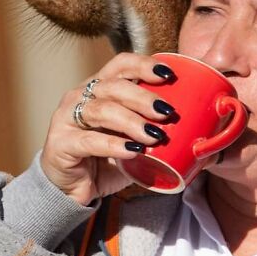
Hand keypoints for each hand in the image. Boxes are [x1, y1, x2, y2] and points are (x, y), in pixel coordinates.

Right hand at [40, 53, 179, 205]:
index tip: (169, 75)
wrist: (70, 190)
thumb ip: (151, 129)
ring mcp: (66, 118)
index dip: (143, 65)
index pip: (120, 64)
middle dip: (143, 97)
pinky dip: (114, 145)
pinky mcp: (60, 143)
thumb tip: (196, 131)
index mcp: (98, 87)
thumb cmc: (105, 160)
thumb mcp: (131, 140)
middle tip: (167, 111)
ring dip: (131, 121)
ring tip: (155, 135)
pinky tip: (133, 151)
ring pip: (101, 110)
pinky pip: (89, 141)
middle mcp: (79, 96)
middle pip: (113, 86)